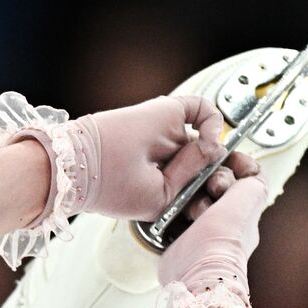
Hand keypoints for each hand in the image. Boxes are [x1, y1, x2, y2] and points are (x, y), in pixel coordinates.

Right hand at [61, 95, 228, 219]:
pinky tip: (207, 139)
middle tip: (222, 182)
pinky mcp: (168, 113)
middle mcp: (169, 158)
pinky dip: (213, 122)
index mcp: (165, 184)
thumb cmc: (110, 187)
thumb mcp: (162, 196)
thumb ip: (192, 175)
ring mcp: (170, 135)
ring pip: (208, 139)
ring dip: (216, 153)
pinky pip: (203, 110)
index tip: (223, 194)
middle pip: (209, 162)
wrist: (84, 163)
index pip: (201, 183)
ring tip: (211, 166)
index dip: (217, 186)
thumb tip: (218, 152)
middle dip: (221, 172)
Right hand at [158, 161, 268, 299]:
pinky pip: (171, 216)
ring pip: (189, 199)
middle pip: (210, 186)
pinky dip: (172, 213)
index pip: (236, 178)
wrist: (199, 269)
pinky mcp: (178, 241)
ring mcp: (200, 231)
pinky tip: (175, 217)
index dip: (228, 169)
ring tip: (192, 212)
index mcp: (244, 211)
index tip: (219, 171)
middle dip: (206, 183)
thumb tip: (245, 165)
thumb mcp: (252, 194)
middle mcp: (223, 221)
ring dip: (189, 200)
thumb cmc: (227, 238)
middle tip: (208, 191)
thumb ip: (253, 175)